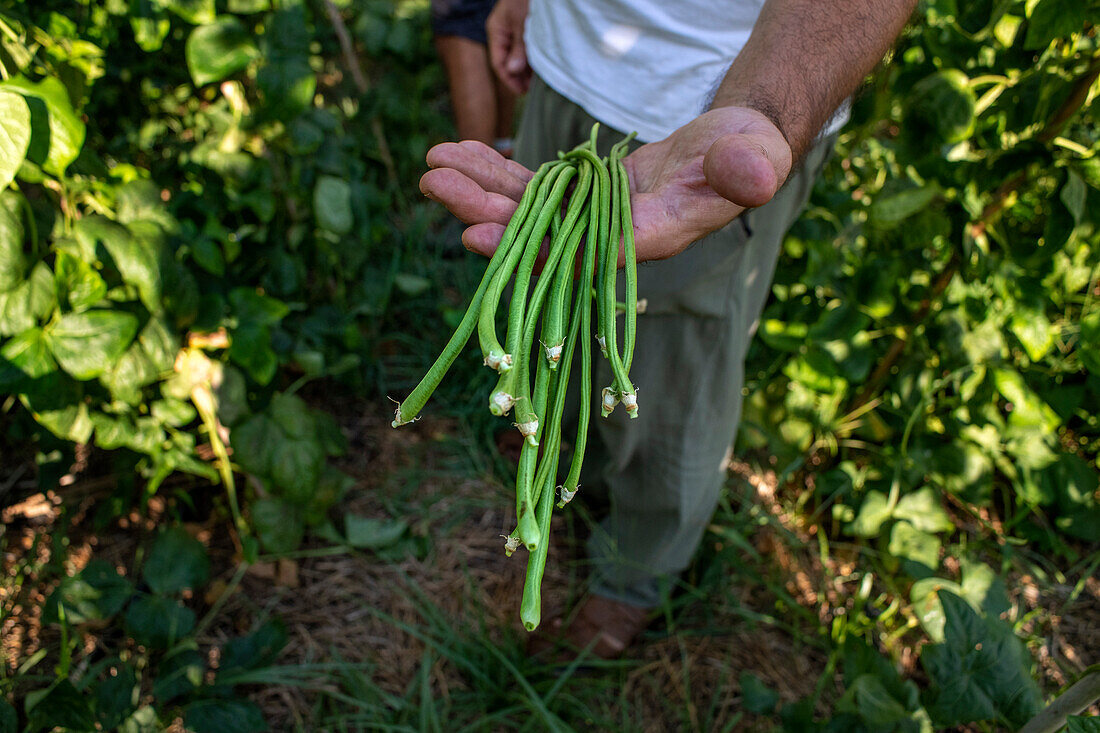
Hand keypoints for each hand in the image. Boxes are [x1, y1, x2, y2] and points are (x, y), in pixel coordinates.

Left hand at [418, 106, 792, 262]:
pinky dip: (497, 171)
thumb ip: (748, 170)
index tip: (476, 235)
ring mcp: (591, 216)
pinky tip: (461, 153)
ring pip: (527, 208)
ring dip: (478, 188)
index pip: (579, 253)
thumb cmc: (750, 154)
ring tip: (433, 165)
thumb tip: (750, 178)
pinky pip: (532, 187)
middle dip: (483, 210)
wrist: (736, 147)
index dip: (528, 249)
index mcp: (649, 237)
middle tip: (434, 184)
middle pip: (539, 232)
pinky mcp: (583, 194)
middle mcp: (611, 236)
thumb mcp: (754, 157)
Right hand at [486, 0, 530, 94]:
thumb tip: (512, 71)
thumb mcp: (523, 24)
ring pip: (518, 56)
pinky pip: (527, 49)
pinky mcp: (526, 29)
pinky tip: (542, 68)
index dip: (509, 79)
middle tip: (533, 89)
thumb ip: (519, 47)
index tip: (523, 91)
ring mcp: (514, 31)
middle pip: (508, 62)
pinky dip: (533, 59)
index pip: (498, 63)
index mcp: (496, 31)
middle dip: (519, 76)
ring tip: (539, 81)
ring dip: (527, 69)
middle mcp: (503, 33)